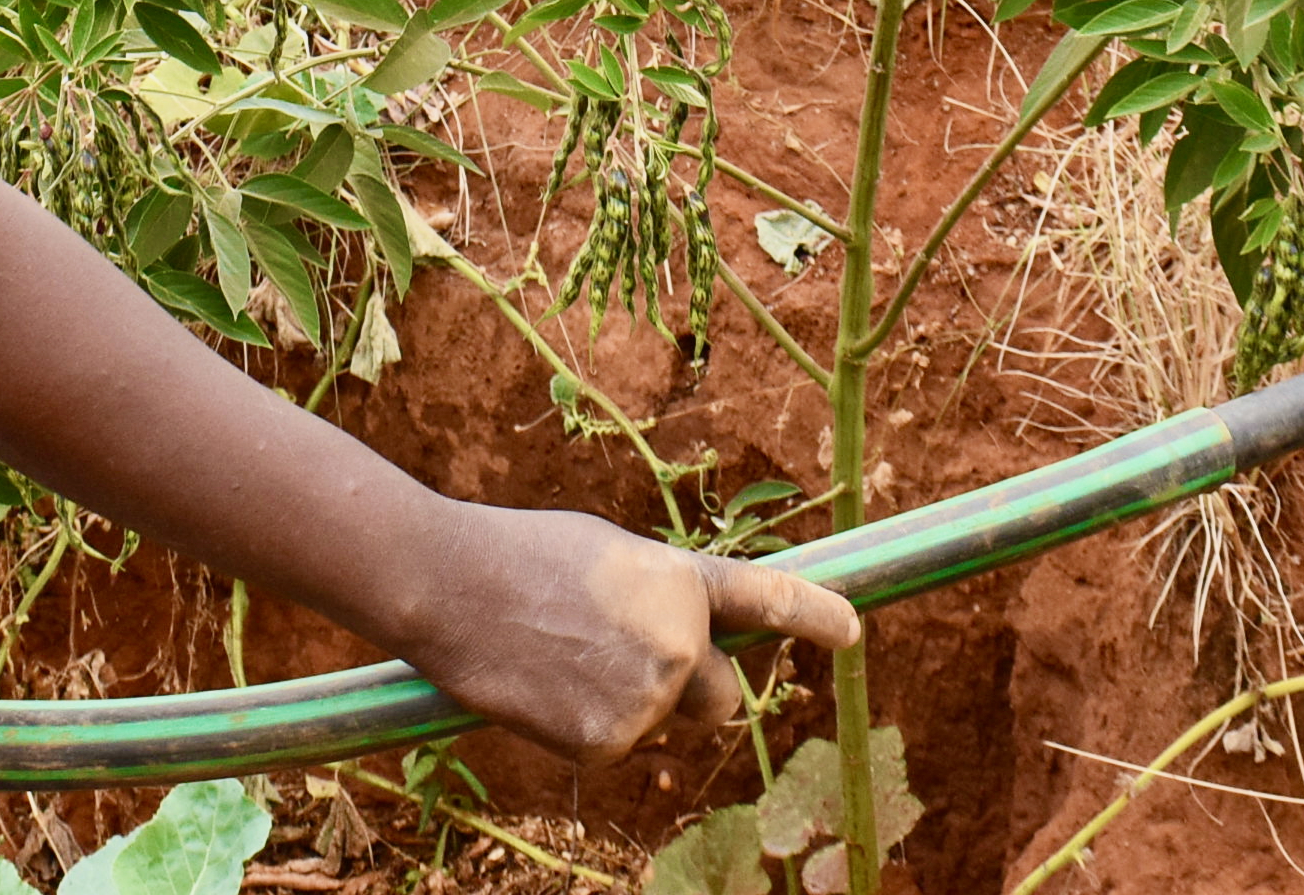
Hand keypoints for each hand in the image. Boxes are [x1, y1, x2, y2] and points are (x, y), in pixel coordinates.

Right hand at [382, 505, 860, 764]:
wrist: (452, 587)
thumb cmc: (522, 558)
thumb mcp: (609, 559)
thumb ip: (660, 598)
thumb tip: (683, 639)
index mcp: (681, 582)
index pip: (768, 601)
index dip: (816, 618)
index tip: (852, 631)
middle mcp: (681, 642)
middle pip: (720, 699)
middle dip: (689, 691)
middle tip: (618, 658)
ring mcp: (648, 698)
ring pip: (663, 725)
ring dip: (628, 706)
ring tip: (562, 658)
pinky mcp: (610, 742)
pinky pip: (618, 746)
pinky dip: (587, 728)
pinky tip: (547, 689)